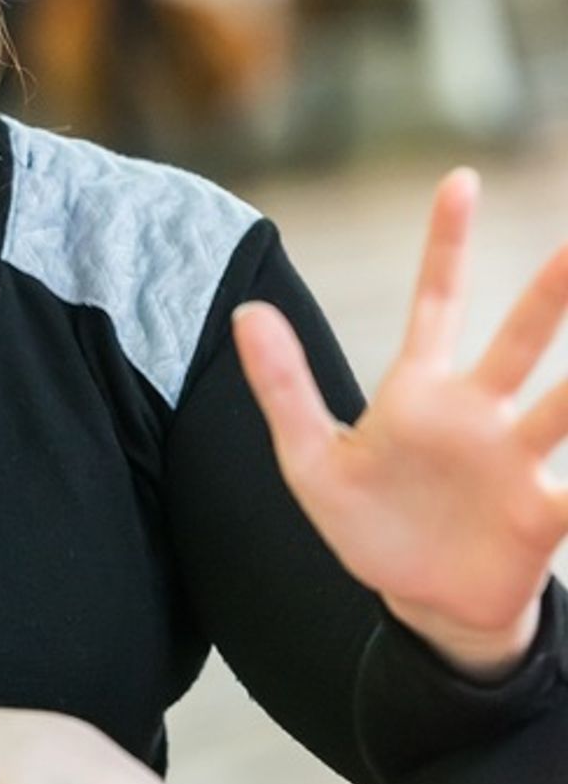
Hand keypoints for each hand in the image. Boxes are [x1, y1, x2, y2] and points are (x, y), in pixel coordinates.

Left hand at [231, 169, 567, 667]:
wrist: (420, 602)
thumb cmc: (370, 525)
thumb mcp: (311, 461)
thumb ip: (284, 388)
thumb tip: (246, 311)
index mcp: (422, 392)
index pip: (438, 303)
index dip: (446, 244)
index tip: (460, 181)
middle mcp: (480, 412)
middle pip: (523, 337)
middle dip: (550, 291)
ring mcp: (518, 459)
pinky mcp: (545, 513)